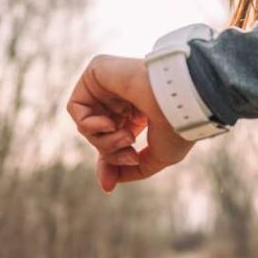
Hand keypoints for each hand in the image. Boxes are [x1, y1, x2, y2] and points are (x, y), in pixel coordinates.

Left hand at [66, 54, 193, 192]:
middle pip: (98, 136)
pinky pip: (76, 107)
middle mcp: (123, 98)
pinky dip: (88, 124)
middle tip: (130, 154)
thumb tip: (106, 185)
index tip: (109, 186)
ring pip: (87, 125)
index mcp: (139, 112)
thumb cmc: (176, 126)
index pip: (112, 140)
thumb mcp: (156, 157)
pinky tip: (110, 122)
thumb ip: (130, 169)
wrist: (181, 101)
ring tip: (126, 138)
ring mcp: (110, 84)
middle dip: (109, 152)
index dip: (109, 162)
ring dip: (103, 141)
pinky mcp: (97, 72)